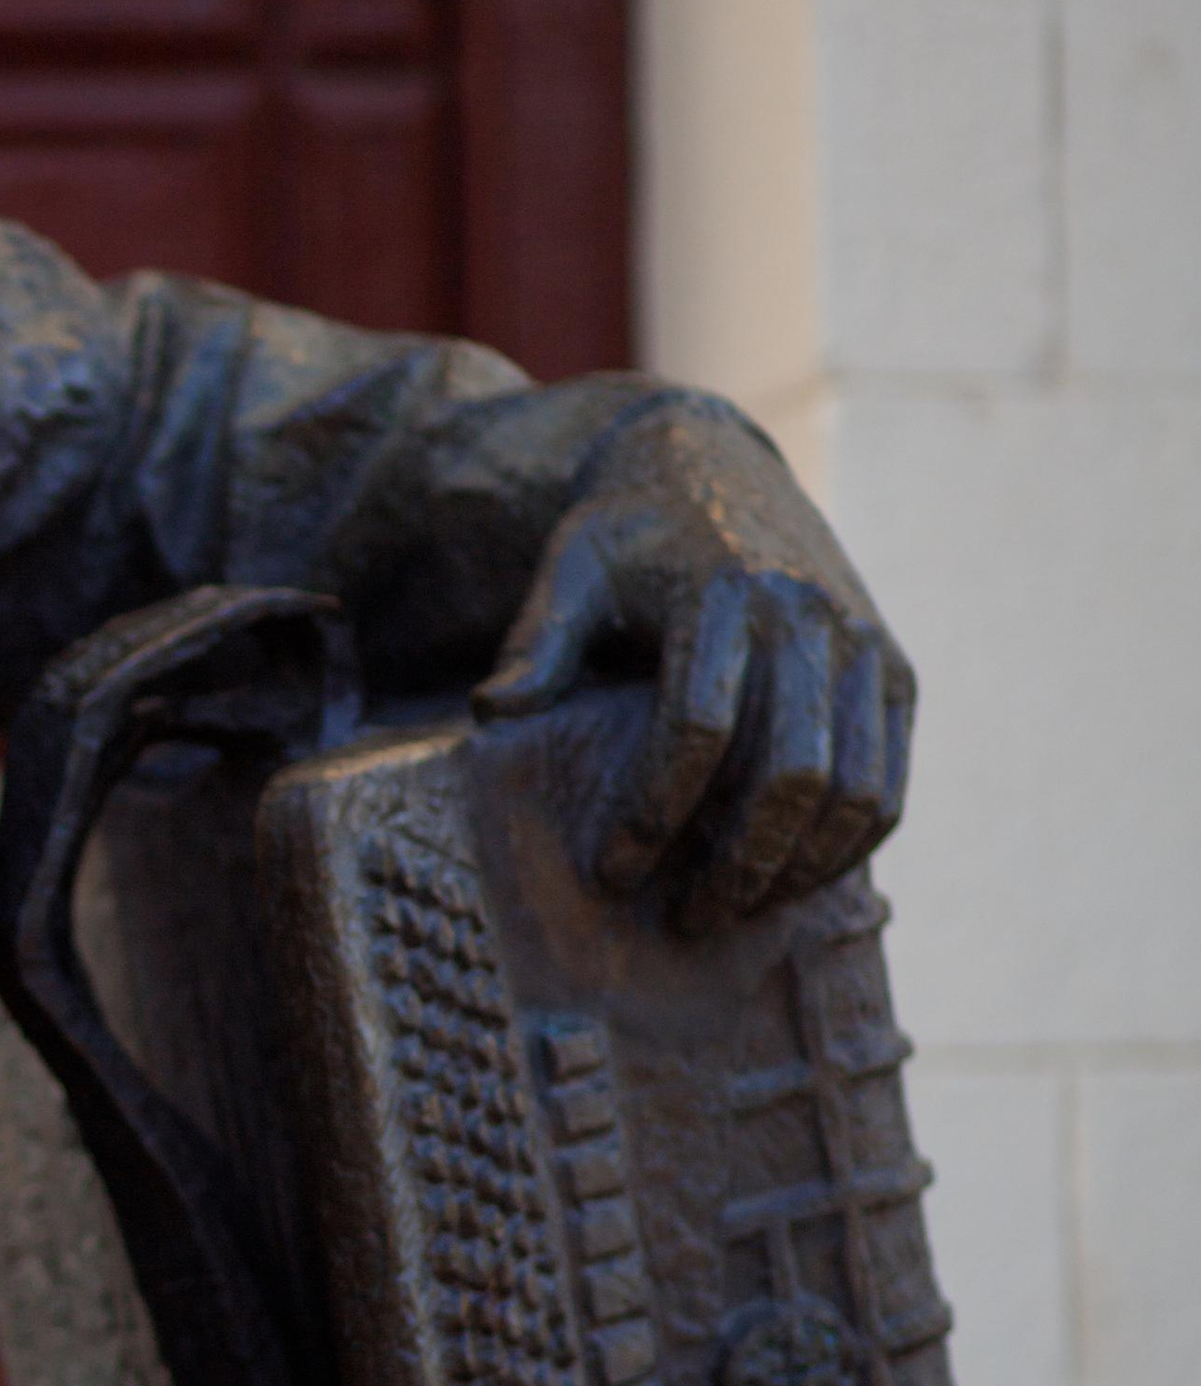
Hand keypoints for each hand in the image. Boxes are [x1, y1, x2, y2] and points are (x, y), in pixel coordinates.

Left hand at [473, 402, 913, 927]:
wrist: (721, 466)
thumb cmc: (630, 531)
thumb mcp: (573, 565)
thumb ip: (538, 640)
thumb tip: (490, 716)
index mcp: (724, 590)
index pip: (697, 727)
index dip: (653, 813)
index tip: (612, 872)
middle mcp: (809, 616)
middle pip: (789, 771)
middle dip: (737, 863)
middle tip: (685, 919)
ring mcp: (863, 646)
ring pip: (855, 788)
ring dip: (797, 868)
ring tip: (735, 912)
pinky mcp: (894, 672)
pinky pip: (890, 781)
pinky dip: (848, 845)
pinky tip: (792, 882)